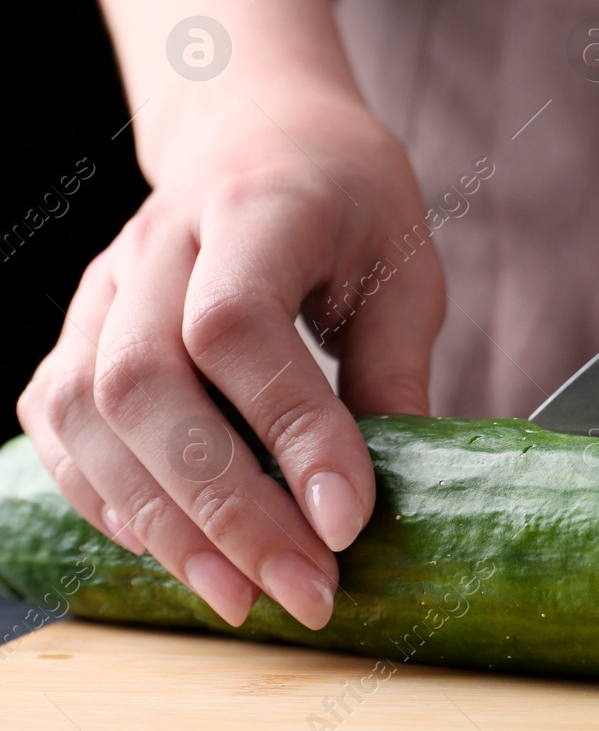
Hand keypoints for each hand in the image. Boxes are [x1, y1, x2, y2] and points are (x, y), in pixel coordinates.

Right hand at [17, 86, 444, 628]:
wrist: (263, 135)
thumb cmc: (350, 204)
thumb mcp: (405, 270)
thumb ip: (394, 374)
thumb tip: (379, 502)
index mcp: (257, 206)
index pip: (237, 324)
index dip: (288, 431)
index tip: (347, 521)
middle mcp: (158, 242)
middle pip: (145, 382)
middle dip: (225, 506)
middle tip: (304, 588)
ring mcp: (103, 284)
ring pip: (86, 412)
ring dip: (164, 523)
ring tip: (242, 595)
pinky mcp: (78, 327)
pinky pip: (60, 424)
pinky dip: (111, 499)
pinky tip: (176, 550)